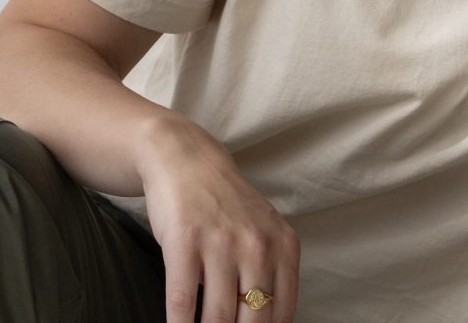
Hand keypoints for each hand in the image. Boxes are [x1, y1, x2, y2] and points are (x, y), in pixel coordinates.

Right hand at [135, 116, 299, 322]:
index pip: (282, 315)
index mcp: (284, 247)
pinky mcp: (185, 243)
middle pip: (252, 321)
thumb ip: (272, 276)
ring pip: (217, 318)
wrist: (187, 161)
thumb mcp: (264, 234)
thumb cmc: (227, 208)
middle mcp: (258, 245)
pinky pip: (183, 301)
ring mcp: (221, 243)